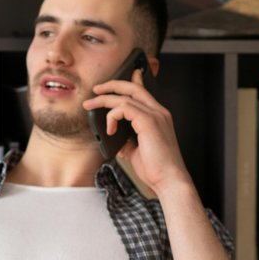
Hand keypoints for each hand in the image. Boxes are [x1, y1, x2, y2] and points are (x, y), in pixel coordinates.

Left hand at [83, 69, 191, 193]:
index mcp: (159, 117)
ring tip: (90, 106)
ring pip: (125, 96)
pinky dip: (112, 116)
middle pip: (134, 87)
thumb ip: (127, 141)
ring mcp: (155, 115)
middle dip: (112, 84)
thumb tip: (114, 138)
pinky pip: (124, 108)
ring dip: (104, 100)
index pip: (144, 92)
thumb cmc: (156, 169)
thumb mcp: (137, 152)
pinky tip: (109, 129)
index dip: (132, 81)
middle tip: (97, 89)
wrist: (169, 180)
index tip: (118, 79)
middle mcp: (159, 112)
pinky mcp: (148, 121)